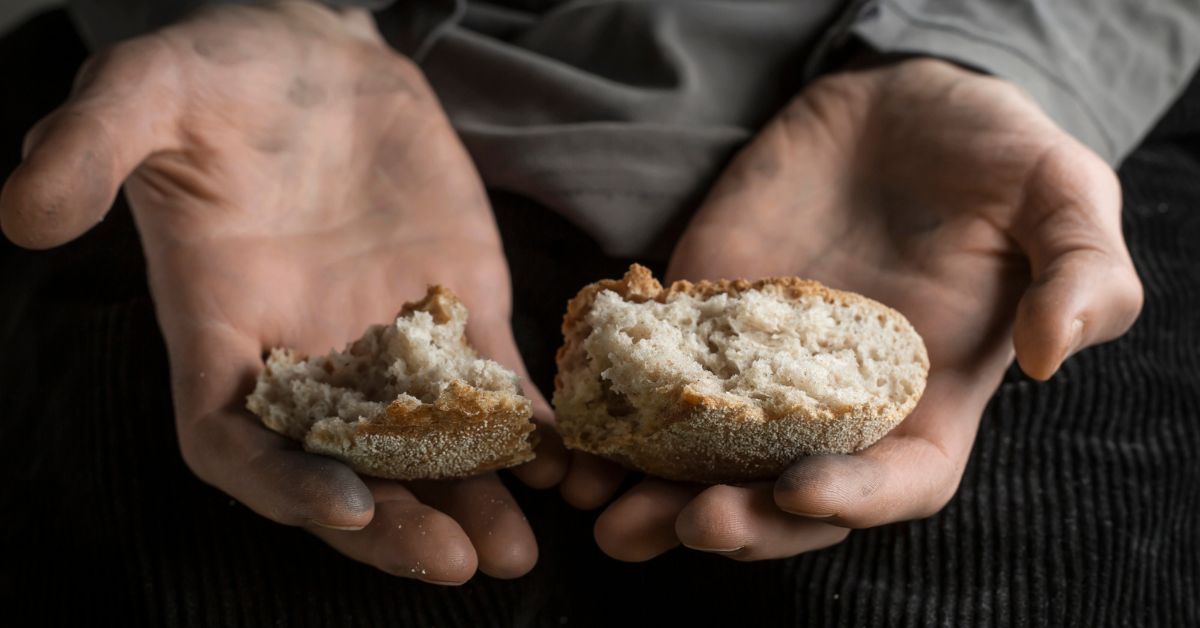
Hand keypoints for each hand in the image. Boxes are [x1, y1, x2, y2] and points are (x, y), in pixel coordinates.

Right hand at [1, 0, 565, 581]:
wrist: (322, 61)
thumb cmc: (224, 75)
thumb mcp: (148, 90)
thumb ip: (91, 147)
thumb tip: (22, 213)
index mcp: (222, 334)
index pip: (235, 444)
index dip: (280, 487)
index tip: (339, 507)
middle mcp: (307, 360)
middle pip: (341, 471)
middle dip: (392, 523)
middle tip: (453, 561)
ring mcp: (389, 345)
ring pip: (427, 448)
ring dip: (471, 502)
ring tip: (515, 549)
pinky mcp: (458, 312)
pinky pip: (496, 386)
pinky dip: (527, 431)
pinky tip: (564, 465)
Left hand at [588, 57, 1142, 560]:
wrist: (895, 101)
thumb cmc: (992, 150)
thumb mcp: (1061, 194)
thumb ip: (1082, 274)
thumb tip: (1055, 355)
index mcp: (930, 397)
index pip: (898, 482)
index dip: (854, 502)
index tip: (799, 490)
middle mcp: (841, 403)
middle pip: (790, 496)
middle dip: (741, 522)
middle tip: (688, 521)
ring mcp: (763, 368)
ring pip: (710, 460)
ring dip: (657, 497)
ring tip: (608, 512)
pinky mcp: (704, 320)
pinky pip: (657, 381)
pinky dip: (618, 414)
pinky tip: (580, 432)